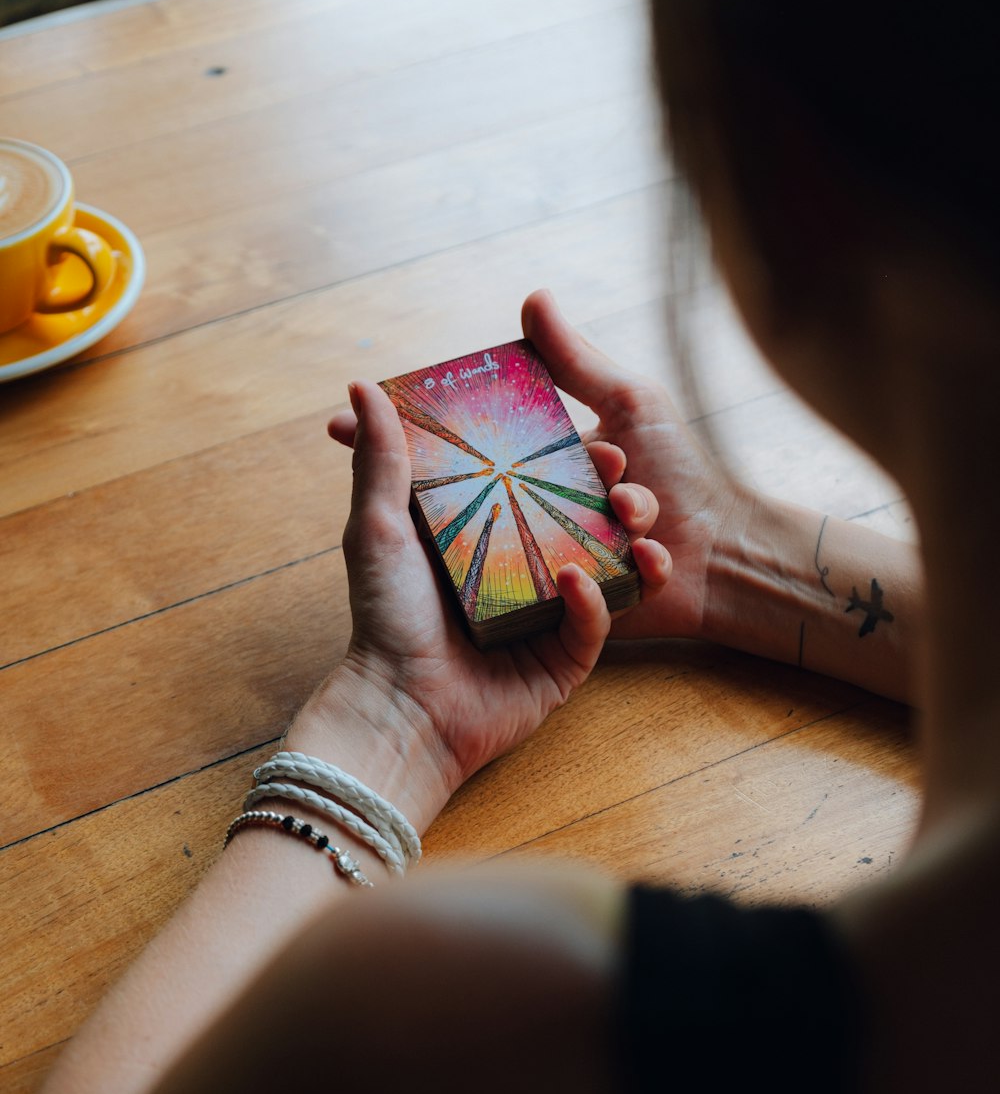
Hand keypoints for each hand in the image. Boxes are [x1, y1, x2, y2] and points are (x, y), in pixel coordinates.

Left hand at [318, 376, 669, 826]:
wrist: (402, 709)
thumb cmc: (385, 617)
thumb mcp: (379, 528)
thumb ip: (381, 458)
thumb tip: (360, 384)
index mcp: (483, 537)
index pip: (534, 482)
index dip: (563, 452)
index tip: (584, 423)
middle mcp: (519, 572)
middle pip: (579, 520)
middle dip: (608, 494)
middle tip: (621, 467)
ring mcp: (546, 616)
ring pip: (603, 568)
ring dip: (621, 541)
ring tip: (629, 517)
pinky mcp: (564, 659)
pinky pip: (594, 624)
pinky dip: (592, 601)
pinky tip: (576, 581)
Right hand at [522, 289, 751, 641]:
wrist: (729, 549)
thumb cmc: (683, 471)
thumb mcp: (632, 402)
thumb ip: (578, 360)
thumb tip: (533, 296)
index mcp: (560, 463)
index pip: (522, 454)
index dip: (552, 453)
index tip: (605, 452)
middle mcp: (555, 509)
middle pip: (534, 503)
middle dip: (585, 496)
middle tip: (620, 493)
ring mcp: (570, 556)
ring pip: (563, 544)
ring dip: (613, 531)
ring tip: (646, 525)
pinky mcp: (586, 602)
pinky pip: (589, 588)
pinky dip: (632, 568)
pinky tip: (657, 557)